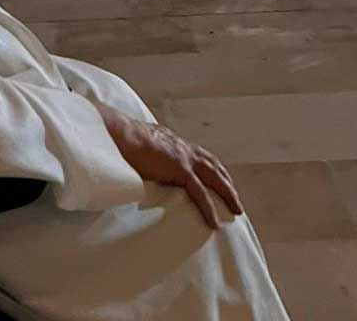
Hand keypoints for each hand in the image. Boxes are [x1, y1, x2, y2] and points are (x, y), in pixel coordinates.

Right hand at [98, 106, 241, 228]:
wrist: (120, 133)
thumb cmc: (124, 139)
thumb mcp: (143, 144)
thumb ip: (150, 153)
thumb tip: (143, 161)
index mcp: (176, 143)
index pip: (201, 155)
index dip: (213, 168)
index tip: (221, 179)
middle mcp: (184, 148)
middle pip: (214, 166)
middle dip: (227, 183)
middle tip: (236, 200)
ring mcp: (184, 158)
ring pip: (215, 178)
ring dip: (227, 194)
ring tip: (236, 211)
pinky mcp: (180, 169)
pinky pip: (200, 193)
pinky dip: (209, 209)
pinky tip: (214, 223)